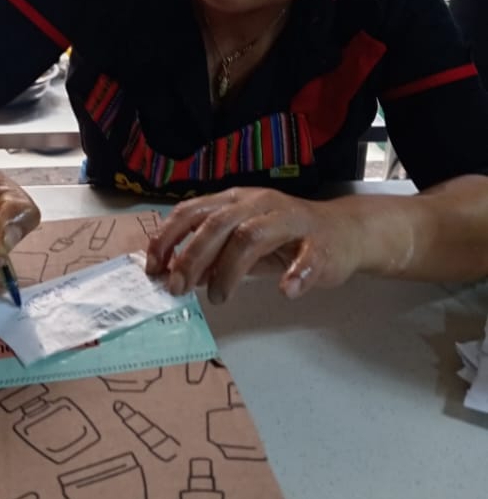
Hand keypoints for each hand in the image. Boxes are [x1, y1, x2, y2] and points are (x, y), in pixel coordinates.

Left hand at [145, 186, 364, 303]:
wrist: (344, 233)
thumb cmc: (286, 238)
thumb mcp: (241, 244)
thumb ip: (210, 256)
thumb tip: (175, 275)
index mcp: (236, 200)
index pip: (192, 211)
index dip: (168, 238)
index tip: (153, 267)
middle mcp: (260, 204)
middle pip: (217, 224)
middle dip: (191, 256)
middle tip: (178, 288)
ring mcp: (291, 220)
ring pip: (252, 236)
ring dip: (229, 270)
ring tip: (218, 298)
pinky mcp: (320, 243)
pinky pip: (307, 256)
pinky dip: (295, 274)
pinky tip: (285, 291)